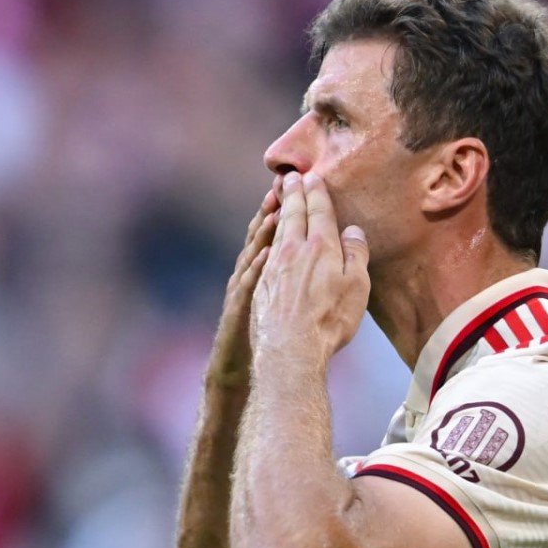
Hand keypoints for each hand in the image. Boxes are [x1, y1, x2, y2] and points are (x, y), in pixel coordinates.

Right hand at [205, 183, 280, 387]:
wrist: (246, 366)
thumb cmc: (267, 331)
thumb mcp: (277, 295)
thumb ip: (291, 269)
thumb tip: (309, 246)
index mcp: (268, 268)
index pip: (278, 231)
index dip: (287, 207)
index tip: (300, 182)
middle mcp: (254, 273)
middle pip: (263, 235)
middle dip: (272, 209)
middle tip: (281, 183)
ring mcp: (245, 290)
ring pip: (253, 255)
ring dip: (261, 234)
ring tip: (273, 212)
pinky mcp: (239, 309)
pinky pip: (248, 286)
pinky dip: (255, 270)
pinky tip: (264, 257)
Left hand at [251, 172, 369, 365]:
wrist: (290, 347)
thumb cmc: (329, 320)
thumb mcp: (356, 287)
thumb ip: (356, 255)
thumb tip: (353, 231)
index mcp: (321, 246)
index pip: (318, 211)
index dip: (315, 192)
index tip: (311, 176)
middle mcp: (294, 249)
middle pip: (293, 214)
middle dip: (292, 193)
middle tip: (288, 177)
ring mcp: (274, 265)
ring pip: (276, 229)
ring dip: (278, 211)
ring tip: (277, 198)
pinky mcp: (262, 281)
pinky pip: (265, 249)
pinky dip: (267, 235)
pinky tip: (267, 236)